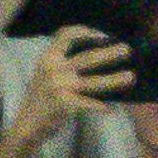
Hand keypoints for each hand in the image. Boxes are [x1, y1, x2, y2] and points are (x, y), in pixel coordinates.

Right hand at [30, 22, 145, 124]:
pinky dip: (102, 107)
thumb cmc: (41, 98)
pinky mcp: (65, 104)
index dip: (86, 32)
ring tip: (131, 77)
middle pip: (87, 57)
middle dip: (110, 53)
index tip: (103, 36)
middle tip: (127, 50)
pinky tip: (111, 110)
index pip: (66, 35)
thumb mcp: (46, 73)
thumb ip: (64, 63)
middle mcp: (53, 69)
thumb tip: (100, 54)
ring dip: (114, 79)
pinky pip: (90, 104)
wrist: (26, 125)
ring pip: (94, 82)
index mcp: (48, 58)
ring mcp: (59, 87)